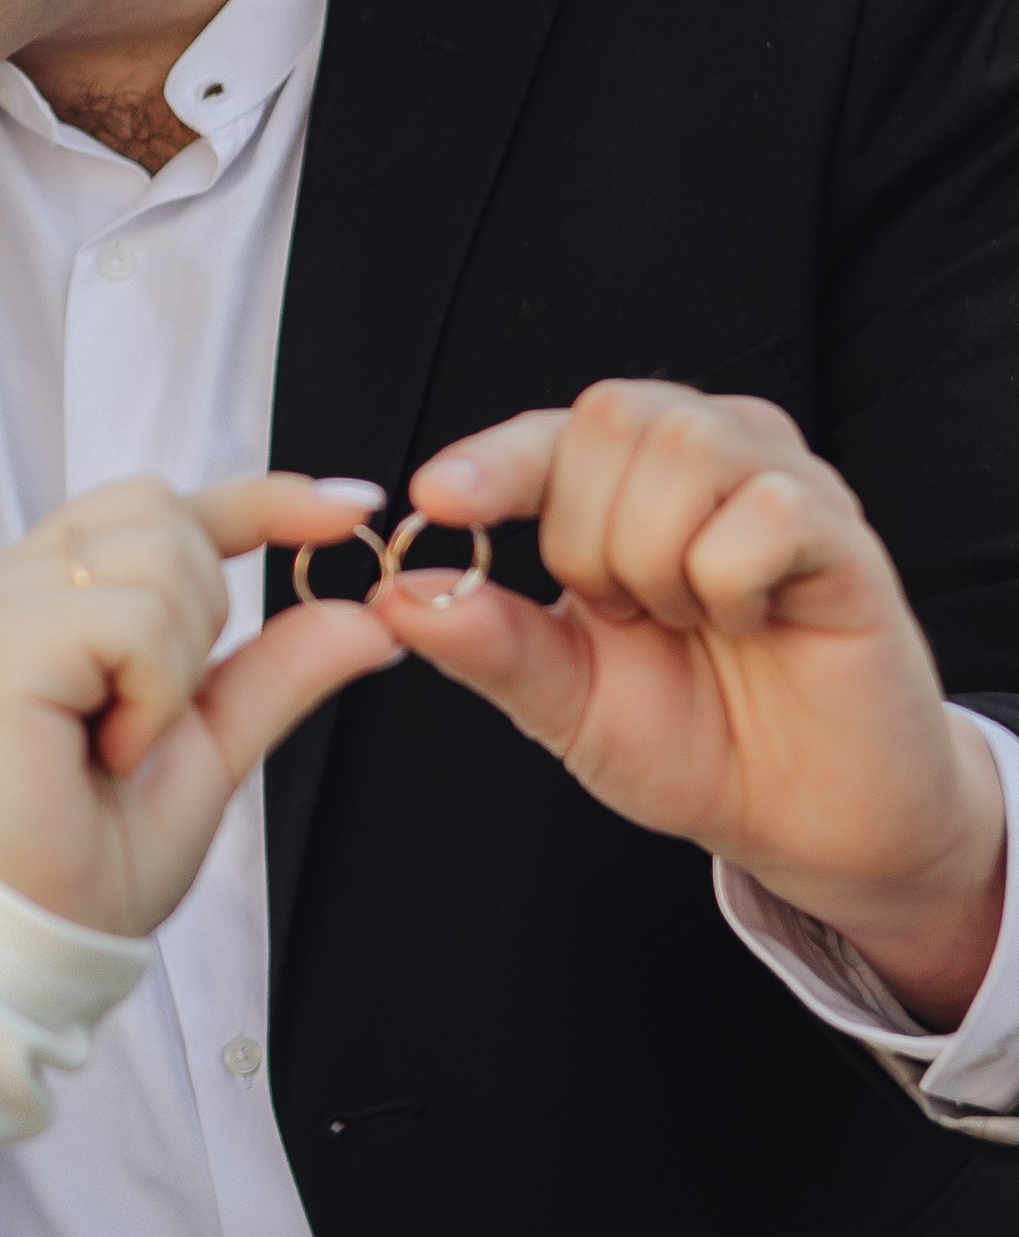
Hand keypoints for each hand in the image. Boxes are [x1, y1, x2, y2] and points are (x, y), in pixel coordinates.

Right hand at [0, 473, 399, 940]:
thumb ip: (278, 672)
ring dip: (177, 663)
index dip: (264, 499)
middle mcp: (16, 580)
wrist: (31, 935)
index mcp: (55, 593)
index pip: (169, 505)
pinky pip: (132, 619)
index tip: (349, 505)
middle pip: (168, 512)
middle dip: (206, 612)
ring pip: (161, 558)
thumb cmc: (90, 857)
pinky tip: (109, 745)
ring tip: (124, 736)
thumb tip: (368, 618)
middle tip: (157, 714)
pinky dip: (151, 690)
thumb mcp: (211, 750)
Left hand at [382, 382, 1008, 1025]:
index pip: (546, 435)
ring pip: (684, 449)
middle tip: (628, 615)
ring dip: (658, 559)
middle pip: (609, 417)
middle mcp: (703, 457)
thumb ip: (488, 644)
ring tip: (689, 621)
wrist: (804, 819)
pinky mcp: (843, 531)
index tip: (435, 501)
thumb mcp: (564, 702)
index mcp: (623, 485)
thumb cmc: (691, 741)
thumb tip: (393, 594)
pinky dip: (731, 583)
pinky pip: (767, 509)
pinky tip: (751, 622)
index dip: (490, 462)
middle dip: (587, 537)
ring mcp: (780, 483)